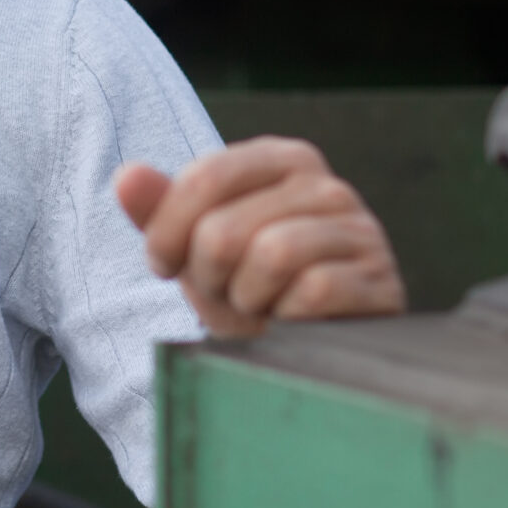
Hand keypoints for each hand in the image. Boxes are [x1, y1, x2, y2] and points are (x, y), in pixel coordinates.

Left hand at [114, 137, 404, 336]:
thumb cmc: (248, 285)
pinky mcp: (380, 281)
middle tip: (222, 290)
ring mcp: (361, 231)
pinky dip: (286, 318)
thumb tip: (127, 176)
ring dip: (246, 297)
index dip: (167, 232)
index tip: (163, 265)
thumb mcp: (195, 245)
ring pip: (271, 256)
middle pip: (226, 228)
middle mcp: (326, 184)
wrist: (310, 348)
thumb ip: (160, 209)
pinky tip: (291, 322)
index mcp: (281, 158)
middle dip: (208, 275)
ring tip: (256, 303)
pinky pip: (313, 293)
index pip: (204, 177)